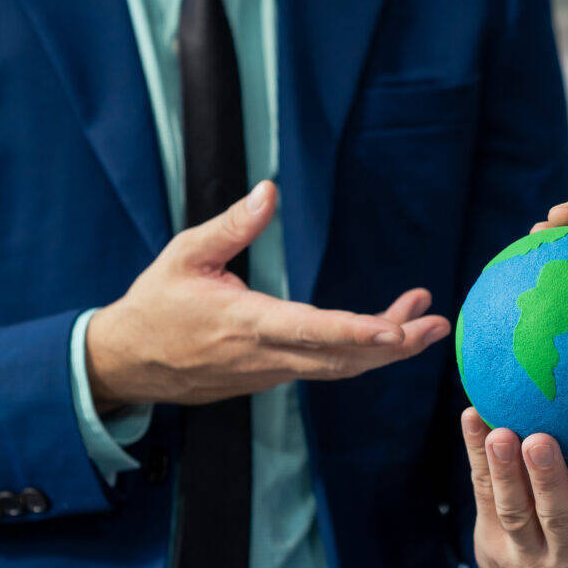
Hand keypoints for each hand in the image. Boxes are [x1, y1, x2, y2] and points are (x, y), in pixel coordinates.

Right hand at [86, 182, 448, 410]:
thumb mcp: (184, 255)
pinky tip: (389, 332)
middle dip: (395, 345)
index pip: (311, 330)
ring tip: (428, 323)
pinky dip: (361, 352)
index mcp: (246, 324)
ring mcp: (272, 372)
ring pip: (340, 366)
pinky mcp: (274, 376)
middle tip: (438, 325)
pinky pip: (327, 368)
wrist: (129, 364)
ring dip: (386, 348)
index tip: (396, 330)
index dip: (356, 332)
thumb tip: (268, 191)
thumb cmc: (155, 304)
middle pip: (342, 358)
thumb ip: (231, 226)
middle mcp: (267, 356)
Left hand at [462, 408, 567, 567]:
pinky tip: (474, 419)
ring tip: (499, 434)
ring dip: (505, 471)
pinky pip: (483, 496)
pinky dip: (477, 457)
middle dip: (548, 478)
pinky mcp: (492, 542)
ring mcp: (526, 556)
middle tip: (539, 440)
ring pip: (514, 511)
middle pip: (558, 517)